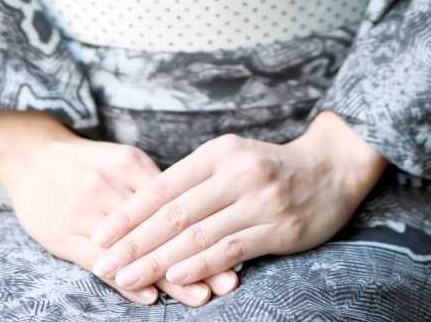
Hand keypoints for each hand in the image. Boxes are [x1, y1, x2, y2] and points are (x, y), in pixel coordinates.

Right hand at [0, 111, 239, 306]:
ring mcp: (86, 211)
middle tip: (228, 281)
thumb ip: (154, 184)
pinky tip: (148, 296)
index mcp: (130, 164)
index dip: (206, 228)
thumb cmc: (86, 162)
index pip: (176, 202)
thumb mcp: (122, 161)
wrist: (30, 155)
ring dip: (168, 275)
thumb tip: (198, 206)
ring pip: (135, 249)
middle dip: (197, 256)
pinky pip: (98, 261)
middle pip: (161, 227)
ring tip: (199, 295)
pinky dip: (125, 280)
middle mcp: (111, 186)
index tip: (236, 248)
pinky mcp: (63, 234)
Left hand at [89, 111, 387, 290]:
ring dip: (159, 260)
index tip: (100, 234)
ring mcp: (258, 200)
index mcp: (219, 152)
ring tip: (128, 278)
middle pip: (175, 212)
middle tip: (104, 264)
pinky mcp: (277, 227)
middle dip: (135, 242)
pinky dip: (200, 264)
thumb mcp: (232, 158)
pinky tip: (176, 277)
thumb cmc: (270, 167)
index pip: (163, 185)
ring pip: (198, 234)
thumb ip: (196, 179)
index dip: (129, 213)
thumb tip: (145, 208)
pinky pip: (230, 248)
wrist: (330, 169)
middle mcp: (236, 172)